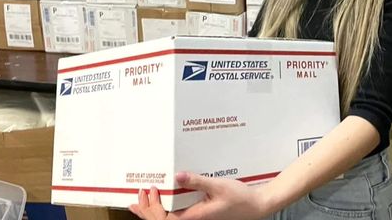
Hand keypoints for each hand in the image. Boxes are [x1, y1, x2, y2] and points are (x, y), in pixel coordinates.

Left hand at [129, 172, 271, 219]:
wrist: (255, 207)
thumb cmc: (240, 198)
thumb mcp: (218, 186)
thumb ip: (197, 181)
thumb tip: (177, 176)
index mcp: (194, 217)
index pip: (164, 218)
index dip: (152, 206)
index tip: (150, 189)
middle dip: (146, 211)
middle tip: (136, 198)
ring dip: (152, 212)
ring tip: (141, 203)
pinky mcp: (199, 217)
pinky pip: (175, 216)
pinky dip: (163, 211)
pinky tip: (161, 203)